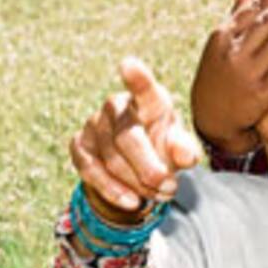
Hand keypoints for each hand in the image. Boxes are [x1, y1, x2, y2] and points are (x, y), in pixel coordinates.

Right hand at [68, 57, 201, 221]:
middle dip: (150, 170)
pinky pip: (91, 171)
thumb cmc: (161, 146)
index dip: (137, 78)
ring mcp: (94, 124)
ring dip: (137, 185)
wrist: (136, 163)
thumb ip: (184, 150)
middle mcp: (116, 106)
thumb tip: (187, 157)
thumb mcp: (178, 147)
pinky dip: (112, 190)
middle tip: (170, 189)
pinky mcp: (79, 145)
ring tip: (159, 196)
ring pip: (112, 160)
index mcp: (148, 100)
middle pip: (127, 138)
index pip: (144, 89)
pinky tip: (131, 202)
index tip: (129, 65)